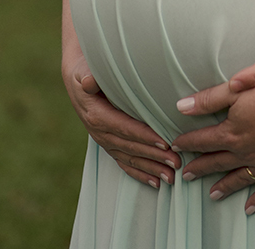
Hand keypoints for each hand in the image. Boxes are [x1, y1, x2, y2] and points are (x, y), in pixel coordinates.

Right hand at [64, 53, 180, 187]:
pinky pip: (125, 163)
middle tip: (176, 161)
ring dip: (151, 169)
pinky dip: (141, 174)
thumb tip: (89, 81)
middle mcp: (100, 133)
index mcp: (97, 115)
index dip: (144, 136)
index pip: (124, 128)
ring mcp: (105, 142)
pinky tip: (156, 183)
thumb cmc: (87, 70)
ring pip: (130, 159)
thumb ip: (89, 77)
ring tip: (172, 177)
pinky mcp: (109, 146)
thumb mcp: (84, 70)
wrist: (78, 80)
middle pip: (131, 147)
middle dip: (154, 156)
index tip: (165, 142)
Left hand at [171, 75, 254, 213]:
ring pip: (240, 177)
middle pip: (218, 161)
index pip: (204, 139)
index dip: (189, 142)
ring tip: (212, 194)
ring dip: (225, 185)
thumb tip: (182, 106)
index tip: (177, 145)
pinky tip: (250, 208)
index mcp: (233, 131)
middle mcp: (247, 150)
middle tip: (186, 175)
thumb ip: (209, 99)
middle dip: (200, 166)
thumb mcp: (238, 88)